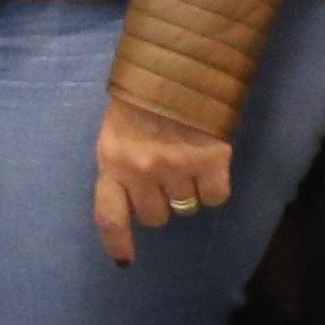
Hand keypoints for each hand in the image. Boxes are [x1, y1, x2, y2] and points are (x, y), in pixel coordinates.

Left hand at [90, 100, 236, 268]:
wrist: (181, 63)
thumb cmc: (144, 93)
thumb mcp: (118, 127)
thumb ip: (122, 161)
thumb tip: (134, 198)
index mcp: (111, 159)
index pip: (109, 215)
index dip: (117, 242)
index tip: (125, 261)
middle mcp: (141, 170)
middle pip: (155, 218)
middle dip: (161, 202)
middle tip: (168, 176)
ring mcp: (177, 168)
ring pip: (186, 208)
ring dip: (189, 189)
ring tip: (188, 158)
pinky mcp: (211, 162)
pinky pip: (216, 197)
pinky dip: (215, 185)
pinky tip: (210, 162)